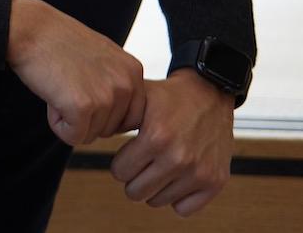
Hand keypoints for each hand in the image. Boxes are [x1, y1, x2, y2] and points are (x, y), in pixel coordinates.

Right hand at [7, 0, 145, 145]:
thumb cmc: (56, 39)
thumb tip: (119, 114)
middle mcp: (126, 83)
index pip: (132, 117)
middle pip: (111, 129)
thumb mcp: (100, 54)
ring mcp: (106, 95)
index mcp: (133, 70)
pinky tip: (51, 99)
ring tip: (58, 89)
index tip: (83, 91)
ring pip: (92, 134)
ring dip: (70, 120)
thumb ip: (116, 80)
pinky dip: (57, 124)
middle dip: (86, 117)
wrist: (28, 28)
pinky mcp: (83, 106)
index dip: (103, 113)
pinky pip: (73, 136)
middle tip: (66, 86)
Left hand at [108, 71, 234, 215]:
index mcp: (155, 137)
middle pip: (136, 192)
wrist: (209, 94)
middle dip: (133, 178)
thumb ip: (113, 119)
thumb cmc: (168, 98)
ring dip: (154, 187)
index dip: (120, 163)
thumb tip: (86, 133)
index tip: (128, 154)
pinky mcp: (216, 181)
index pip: (119, 172)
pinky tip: (176, 179)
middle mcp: (178, 158)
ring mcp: (199, 172)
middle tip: (141, 163)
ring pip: (158, 201)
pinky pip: (184, 209)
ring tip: (158, 167)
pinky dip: (177, 198)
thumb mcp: (137, 101)